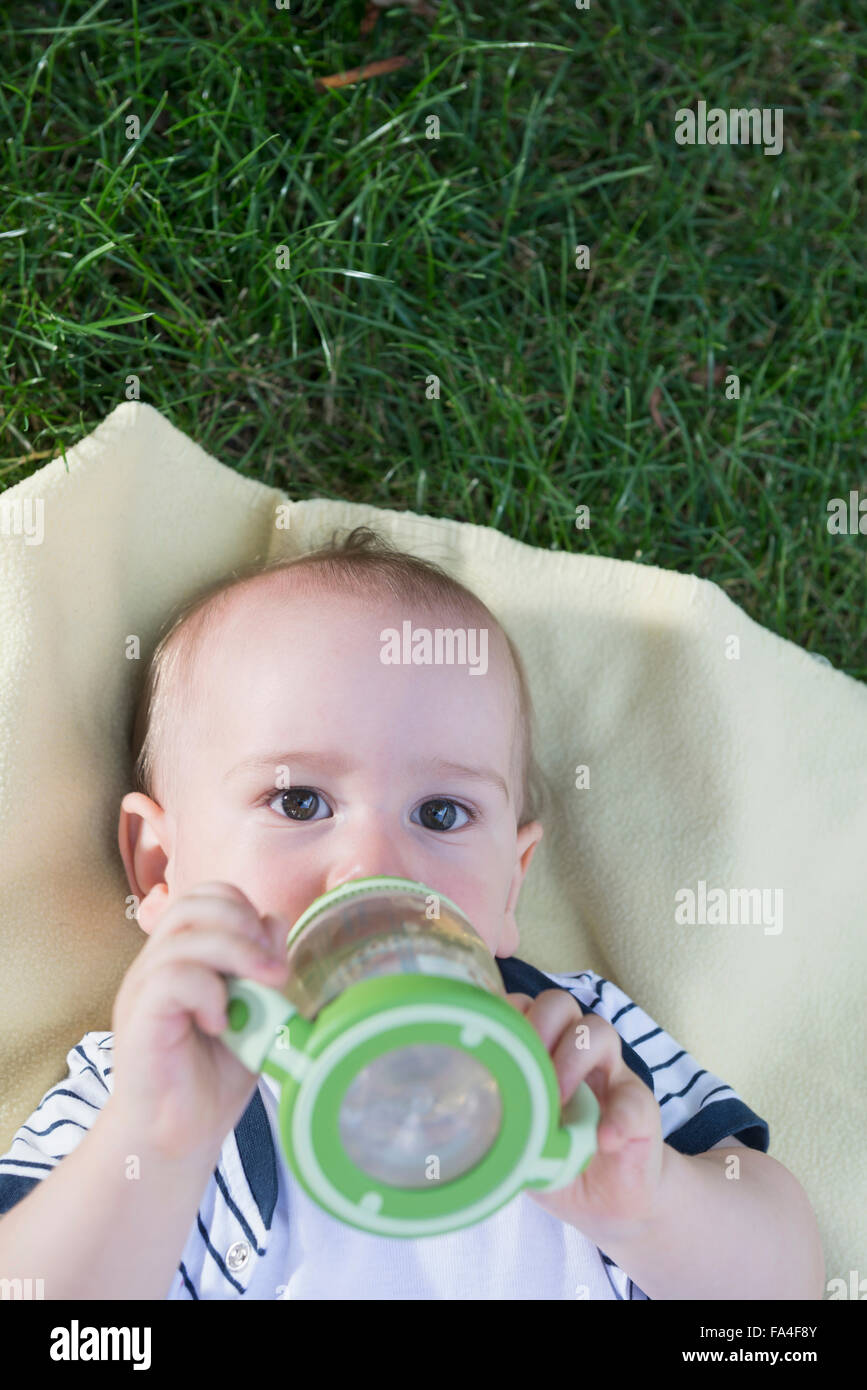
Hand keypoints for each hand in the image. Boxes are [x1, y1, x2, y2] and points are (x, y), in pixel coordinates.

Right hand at [107, 882, 290, 1162]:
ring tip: (259, 994)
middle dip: (243, 926)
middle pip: (194, 904)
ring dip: (236, 956)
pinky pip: (172, 977)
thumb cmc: (212, 1077)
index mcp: (182, 956)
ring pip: (185, 936)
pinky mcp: (139, 1018)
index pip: (206, 898)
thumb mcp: (255, 1014)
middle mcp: (156, 964)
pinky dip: (208, 993)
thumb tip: (276, 922)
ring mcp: (143, 989)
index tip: (272, 954)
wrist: (177, 1135)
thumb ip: (264, 970)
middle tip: (272, 971)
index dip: (244, 912)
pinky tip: (221, 1023)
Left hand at [506, 990, 665, 1235]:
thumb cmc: (556, 1161)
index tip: (492, 1046)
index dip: (507, 1015)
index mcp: (542, 1054)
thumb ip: (501, 1125)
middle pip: (559, 1004)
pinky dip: (617, 1119)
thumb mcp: (521, 1144)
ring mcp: (611, 1074)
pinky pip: (634, 1100)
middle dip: (537, 1026)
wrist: (607, 1201)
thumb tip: (468, 1123)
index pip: (524, 1008)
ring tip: (558, 1103)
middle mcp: (576, 1053)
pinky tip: (602, 1141)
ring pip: (599, 1031)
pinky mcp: (642, 1107)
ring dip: (572, 1060)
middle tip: (524, 1069)